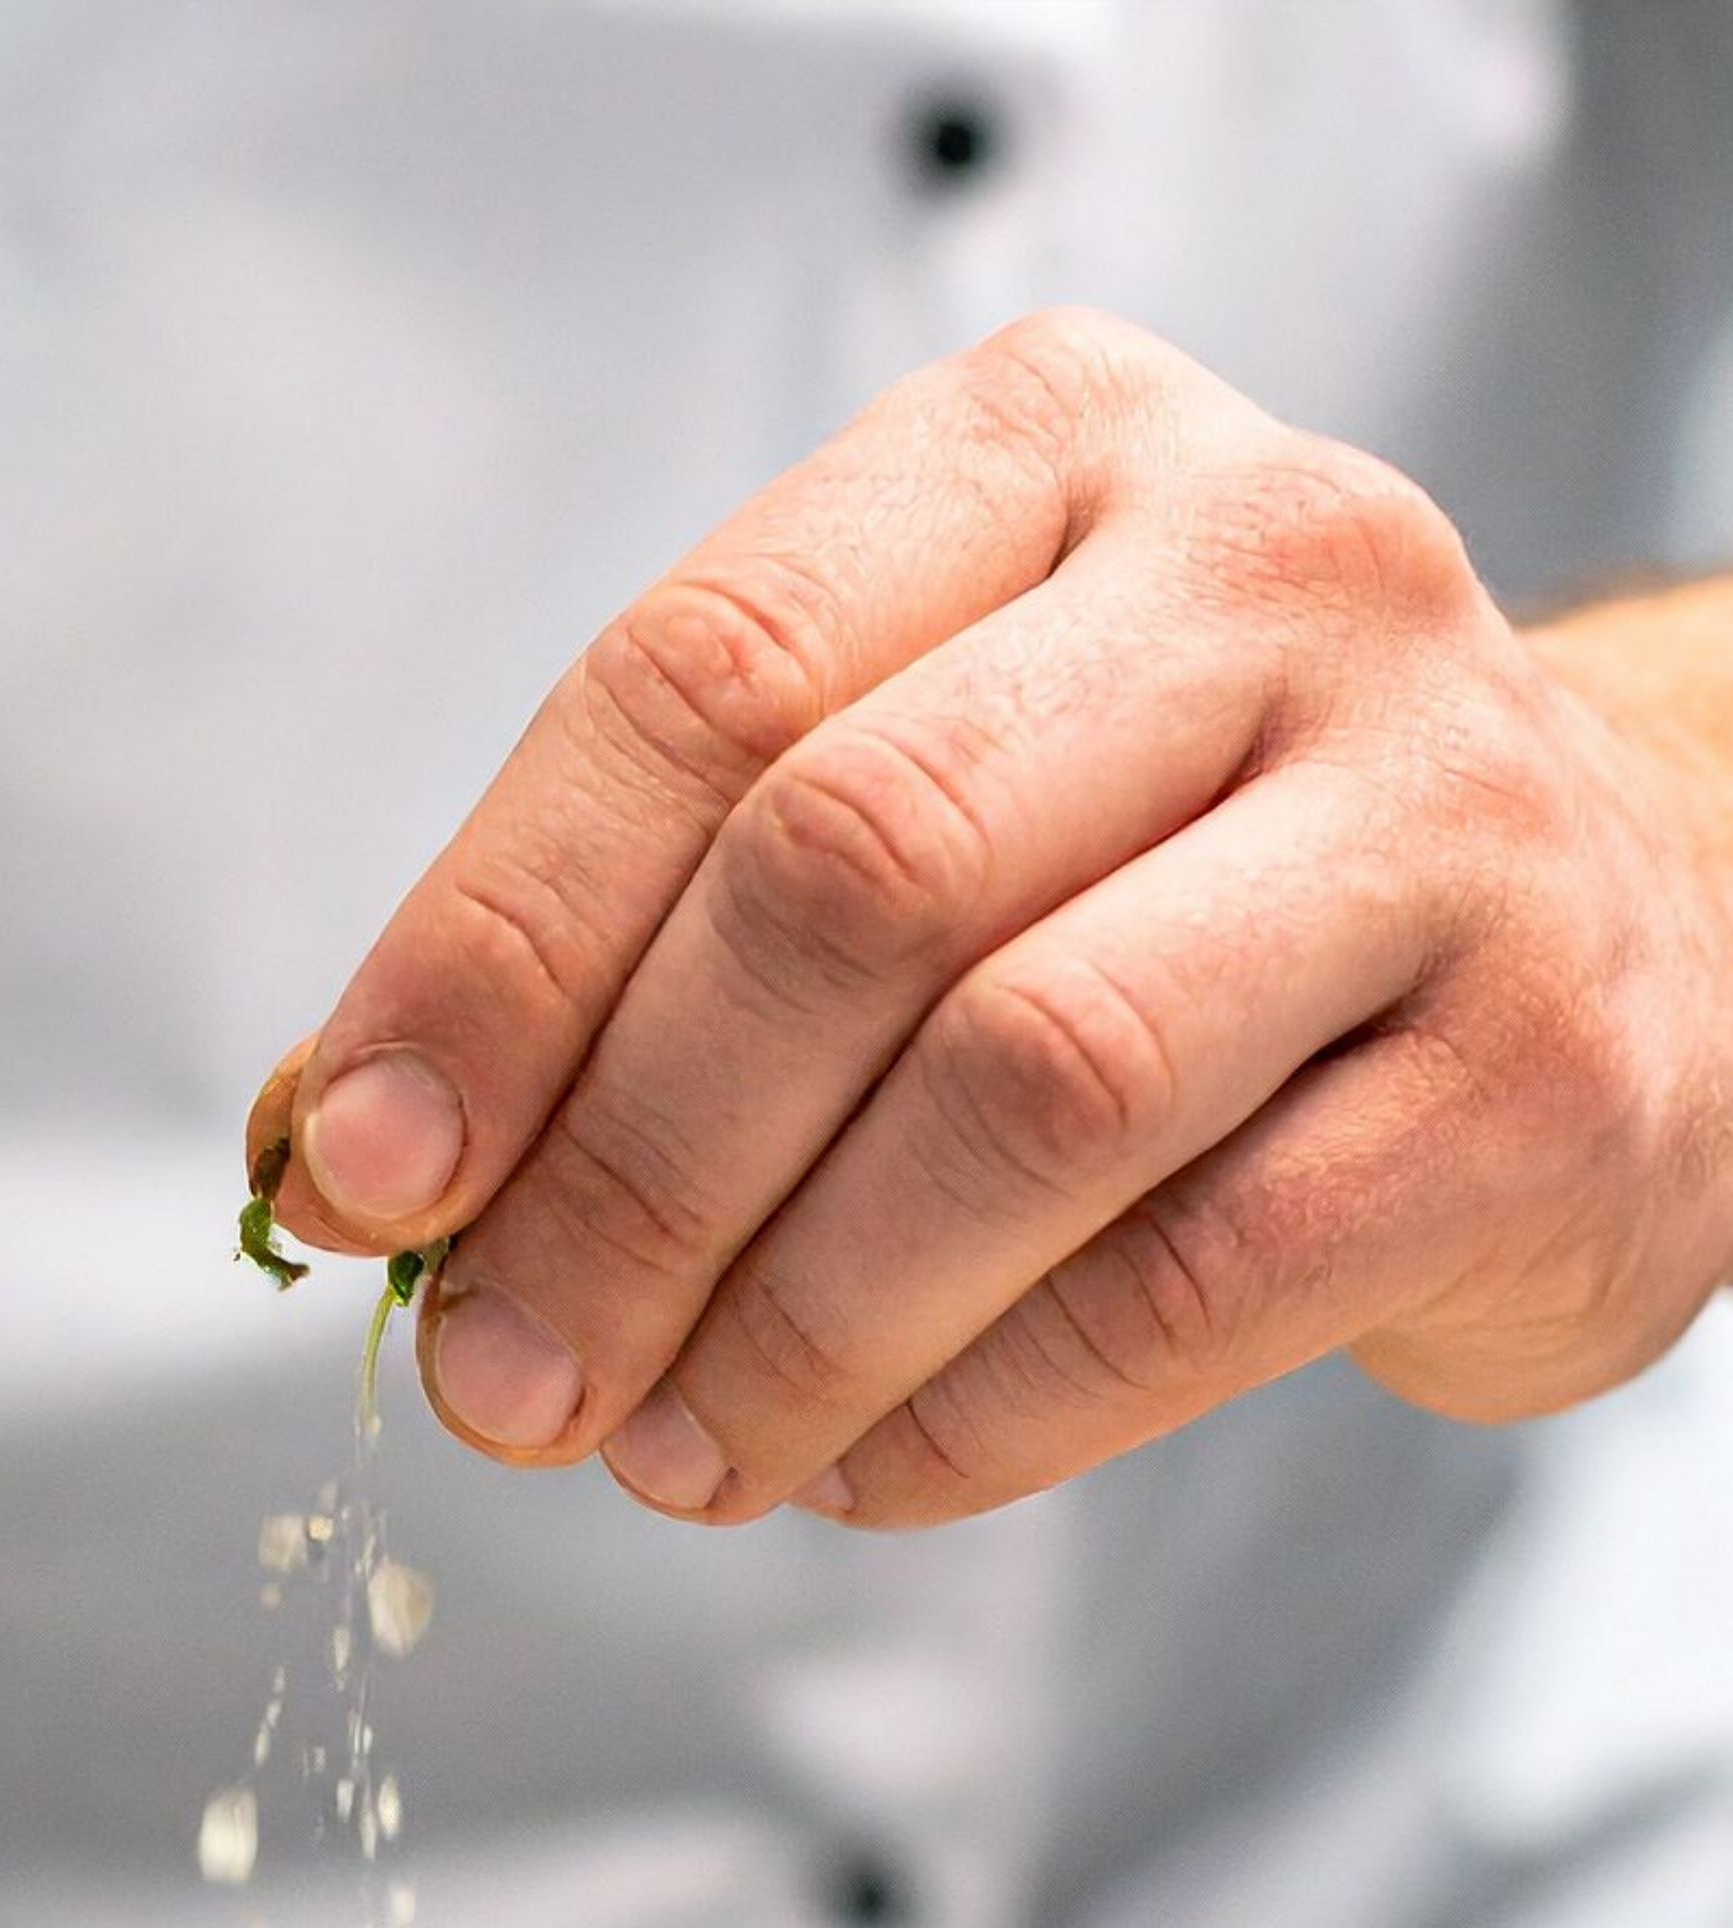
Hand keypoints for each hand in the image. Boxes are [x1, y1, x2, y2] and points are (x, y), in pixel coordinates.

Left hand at [253, 309, 1732, 1524]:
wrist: (1618, 935)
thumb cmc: (1190, 878)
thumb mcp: (918, 801)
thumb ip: (639, 940)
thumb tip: (331, 1155)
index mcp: (1053, 453)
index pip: (703, 680)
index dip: (494, 950)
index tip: (362, 1170)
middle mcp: (1267, 572)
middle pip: (849, 878)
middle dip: (625, 1174)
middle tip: (507, 1376)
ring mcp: (1437, 811)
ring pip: (1025, 1082)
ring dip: (789, 1319)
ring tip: (671, 1449)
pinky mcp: (1535, 1070)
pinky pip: (1186, 1281)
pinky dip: (972, 1414)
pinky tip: (861, 1466)